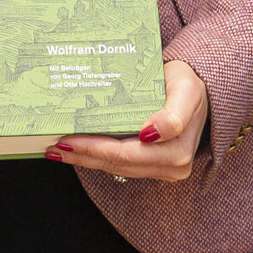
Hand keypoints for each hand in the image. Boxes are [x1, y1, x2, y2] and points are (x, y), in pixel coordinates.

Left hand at [52, 60, 209, 182]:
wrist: (199, 88)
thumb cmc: (190, 84)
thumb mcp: (186, 91)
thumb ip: (173, 114)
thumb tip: (150, 133)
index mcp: (177, 152)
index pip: (125, 154)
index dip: (94, 149)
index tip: (68, 139)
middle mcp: (171, 166)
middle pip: (117, 164)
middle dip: (83, 156)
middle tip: (53, 147)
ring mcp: (162, 169)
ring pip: (115, 167)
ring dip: (85, 159)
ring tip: (58, 150)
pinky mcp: (153, 166)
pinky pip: (120, 164)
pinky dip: (96, 157)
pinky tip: (78, 150)